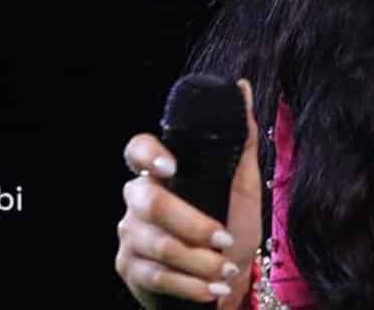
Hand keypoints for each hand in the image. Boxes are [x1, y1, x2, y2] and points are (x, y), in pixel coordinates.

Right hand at [115, 78, 263, 307]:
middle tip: (225, 238)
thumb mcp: (243, 186)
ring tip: (226, 269)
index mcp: (162, 173)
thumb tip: (244, 87)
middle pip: (150, 203)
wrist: (226, 281)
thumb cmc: (233, 228)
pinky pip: (156, 275)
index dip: (147, 155)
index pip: (138, 149)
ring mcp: (130, 235)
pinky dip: (191, 284)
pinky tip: (211, 287)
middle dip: (192, 225)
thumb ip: (241, 139)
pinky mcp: (130, 268)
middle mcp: (138, 200)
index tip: (171, 167)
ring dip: (199, 261)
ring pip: (158, 244)